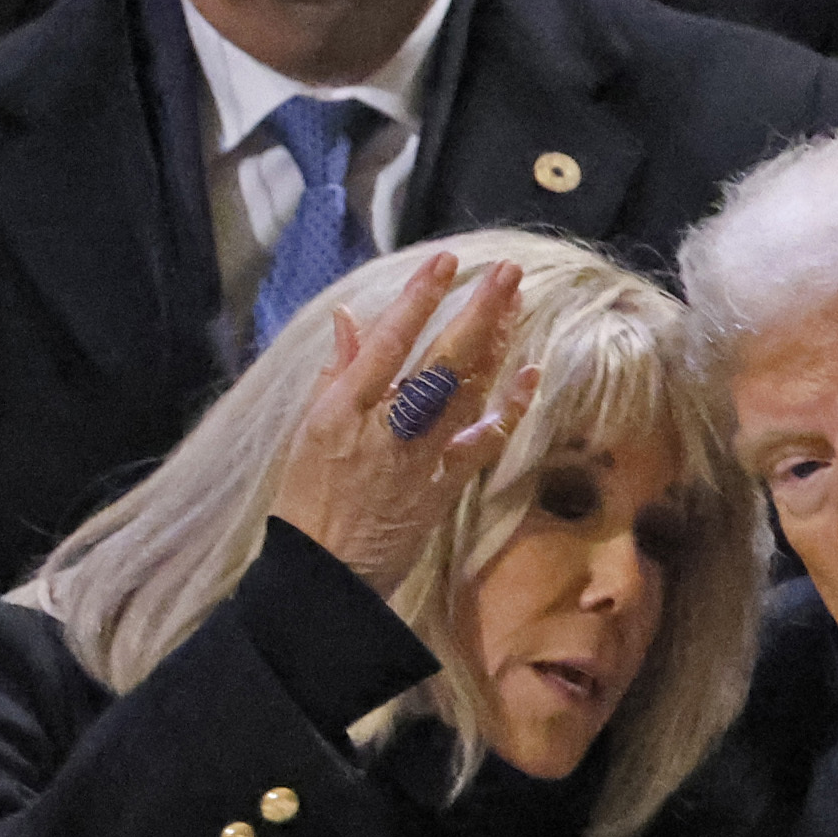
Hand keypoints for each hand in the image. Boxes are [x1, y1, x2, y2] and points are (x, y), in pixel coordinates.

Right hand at [264, 251, 535, 601]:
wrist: (326, 575)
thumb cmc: (307, 500)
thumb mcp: (307, 430)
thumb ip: (335, 371)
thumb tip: (350, 318)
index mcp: (342, 410)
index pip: (387, 342)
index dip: (419, 299)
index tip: (447, 261)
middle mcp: (385, 429)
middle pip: (440, 360)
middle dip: (478, 313)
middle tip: (507, 274)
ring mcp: (420, 458)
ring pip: (467, 392)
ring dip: (496, 345)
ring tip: (515, 303)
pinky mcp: (444, 485)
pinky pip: (484, 441)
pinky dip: (510, 409)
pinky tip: (531, 376)